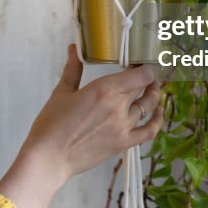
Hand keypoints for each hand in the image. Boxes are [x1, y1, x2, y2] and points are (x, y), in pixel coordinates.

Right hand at [0, 45, 162, 207]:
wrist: (49, 159)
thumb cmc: (51, 125)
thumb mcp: (62, 92)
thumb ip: (73, 69)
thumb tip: (73, 49)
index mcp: (105, 90)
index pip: (141, 74)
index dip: (146, 66)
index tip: (141, 62)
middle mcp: (118, 107)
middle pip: (144, 87)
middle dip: (148, 78)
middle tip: (142, 73)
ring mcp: (123, 127)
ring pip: (149, 106)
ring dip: (154, 94)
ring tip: (152, 88)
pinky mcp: (123, 144)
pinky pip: (149, 131)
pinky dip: (157, 120)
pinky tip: (158, 112)